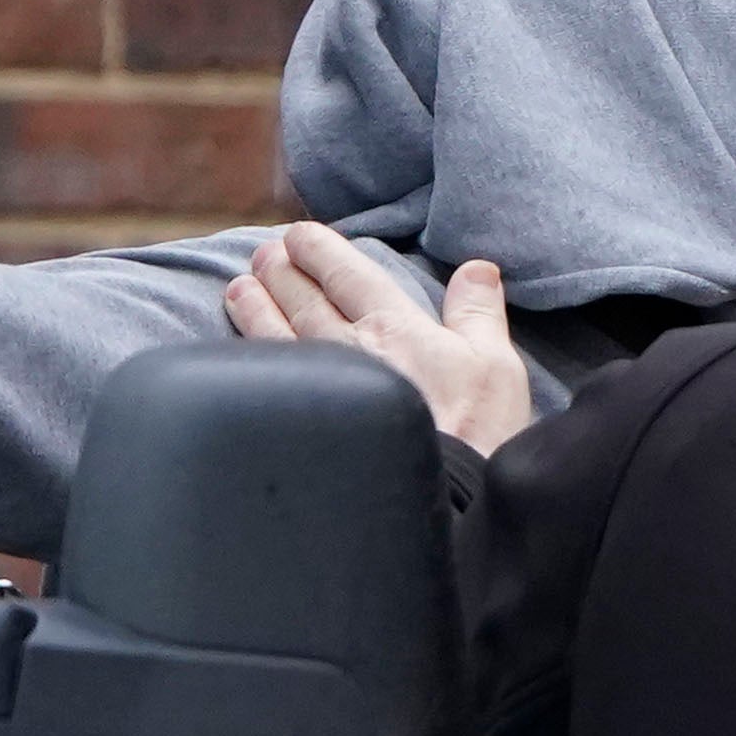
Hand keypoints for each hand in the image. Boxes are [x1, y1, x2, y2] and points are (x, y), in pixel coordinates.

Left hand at [228, 222, 533, 456]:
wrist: (442, 500)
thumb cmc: (477, 433)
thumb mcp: (496, 366)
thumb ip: (479, 312)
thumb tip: (477, 268)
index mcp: (394, 326)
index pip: (347, 273)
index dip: (319, 249)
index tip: (299, 235)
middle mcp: (347, 347)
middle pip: (304, 296)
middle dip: (282, 269)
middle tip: (265, 254)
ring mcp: (318, 385)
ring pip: (276, 331)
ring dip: (256, 304)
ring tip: (239, 286)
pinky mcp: (300, 421)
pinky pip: (266, 375)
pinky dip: (249, 351)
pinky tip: (240, 347)